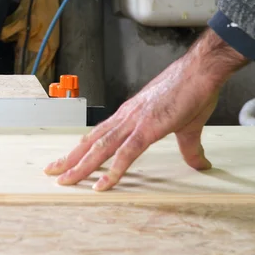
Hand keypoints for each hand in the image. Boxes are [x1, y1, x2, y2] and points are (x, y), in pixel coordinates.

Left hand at [44, 29, 248, 190]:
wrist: (201, 70)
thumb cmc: (192, 90)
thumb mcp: (187, 126)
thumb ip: (188, 147)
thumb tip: (199, 163)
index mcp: (129, 116)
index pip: (99, 135)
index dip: (81, 149)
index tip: (67, 160)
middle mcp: (125, 118)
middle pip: (92, 142)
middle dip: (71, 159)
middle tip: (52, 172)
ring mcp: (134, 122)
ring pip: (101, 148)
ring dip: (82, 166)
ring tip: (65, 180)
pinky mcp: (149, 128)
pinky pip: (127, 153)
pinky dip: (113, 170)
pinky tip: (101, 184)